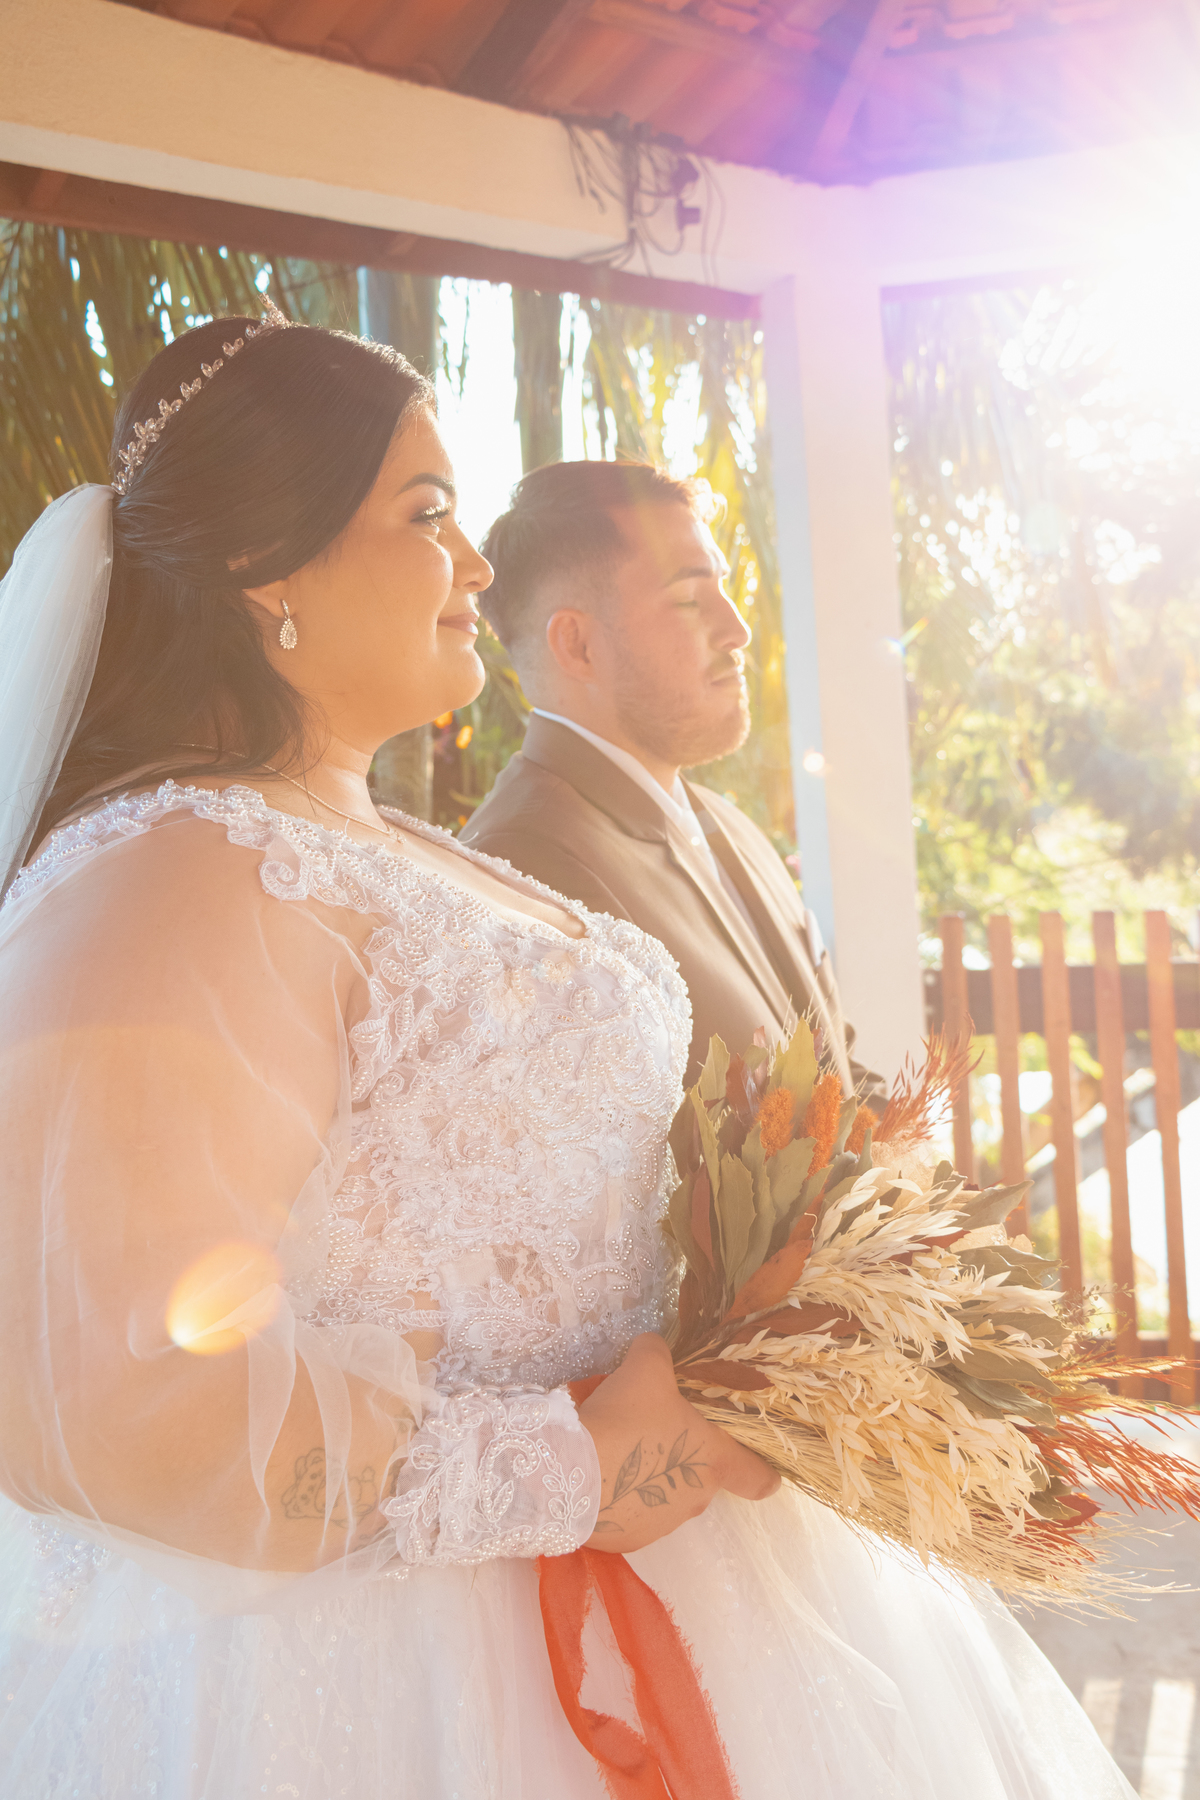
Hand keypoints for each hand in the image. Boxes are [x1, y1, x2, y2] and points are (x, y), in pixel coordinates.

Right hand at [578, 1333, 778, 1553]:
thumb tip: (654, 1345)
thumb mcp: (645, 1369)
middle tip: (651, 1431)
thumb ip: (657, 1352)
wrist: (571, 1473)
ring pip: (666, 1497)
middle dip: (682, 1459)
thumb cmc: (625, 1419)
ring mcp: (662, 1523)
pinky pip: (632, 1514)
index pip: (759, 1478)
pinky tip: (600, 1475)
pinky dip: (621, 1497)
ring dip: (650, 1478)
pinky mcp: (627, 1539)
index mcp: (713, 1462)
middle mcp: (696, 1500)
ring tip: (617, 1452)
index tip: (763, 1469)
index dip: (764, 1472)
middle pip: (702, 1480)